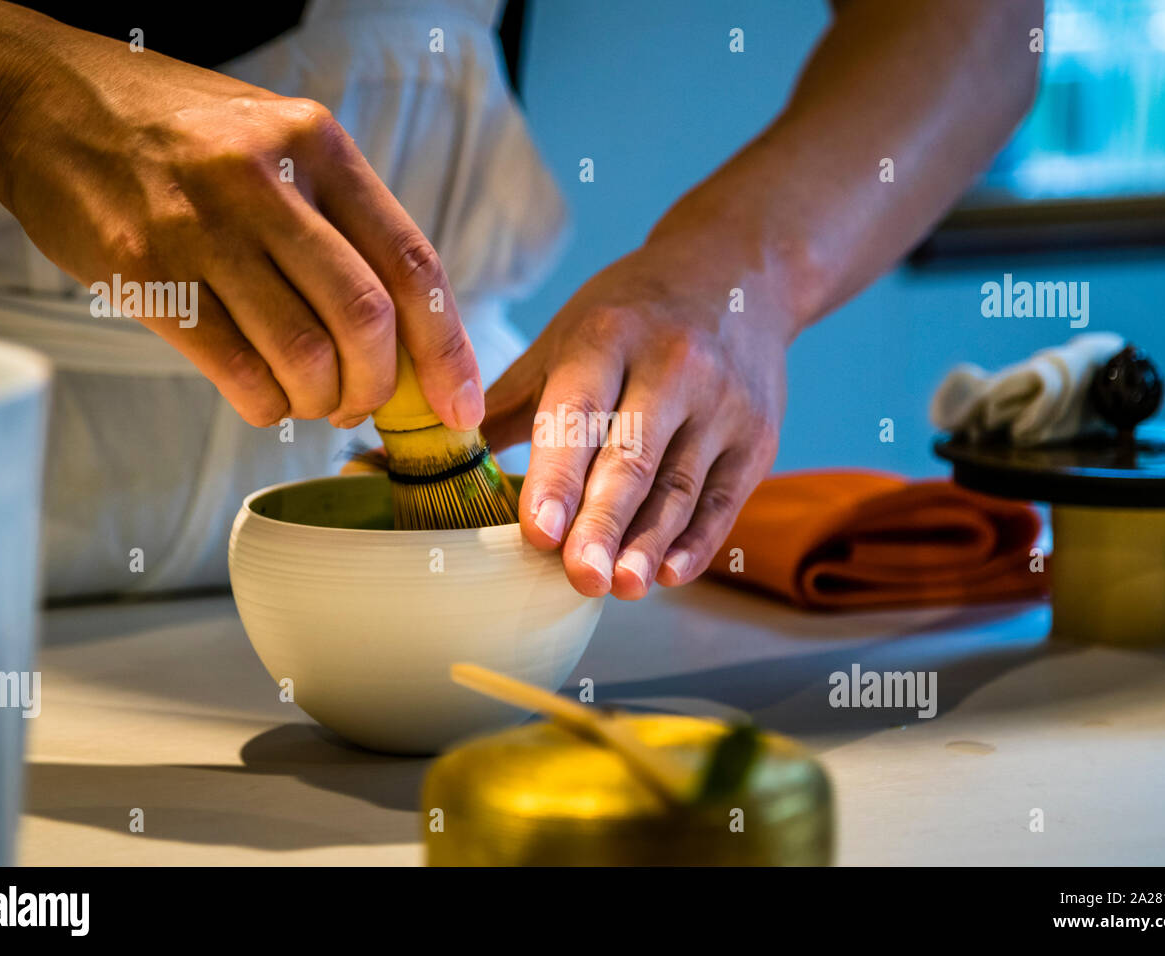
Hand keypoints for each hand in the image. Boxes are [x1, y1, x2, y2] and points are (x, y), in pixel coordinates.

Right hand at [0, 8, 481, 429]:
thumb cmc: (181, 136)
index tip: (457, 405)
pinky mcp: (145, 269)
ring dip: (318, 402)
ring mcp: (202, 224)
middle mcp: (269, 180)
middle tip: (363, 406)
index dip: (446, 349)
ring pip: (302, 354)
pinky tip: (261, 398)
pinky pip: (233, 369)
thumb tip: (406, 332)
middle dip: (378, 388)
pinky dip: (263, 405)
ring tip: (309, 401)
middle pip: (365, 319)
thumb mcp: (280, 143)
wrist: (46, 99)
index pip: (412, 263)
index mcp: (320, 146)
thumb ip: (341, 220)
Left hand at [484, 228, 789, 598]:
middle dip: (605, 521)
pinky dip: (698, 541)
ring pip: (681, 485)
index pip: (578, 413)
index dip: (558, 475)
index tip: (537, 530)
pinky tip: (669, 573)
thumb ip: (501, 405)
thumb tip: (406, 461)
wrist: (736, 277)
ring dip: (650, 541)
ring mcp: (722, 402)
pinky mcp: (758, 436)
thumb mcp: (564, 342)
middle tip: (581, 577)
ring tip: (622, 587)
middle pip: (634, 456)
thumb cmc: (629, 320)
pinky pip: (725, 498)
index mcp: (607, 337)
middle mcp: (673, 365)